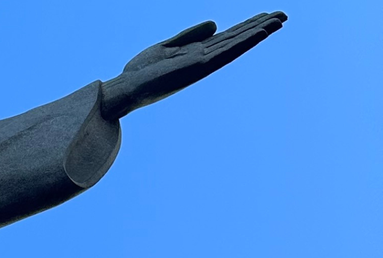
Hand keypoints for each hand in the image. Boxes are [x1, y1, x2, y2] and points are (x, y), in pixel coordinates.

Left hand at [101, 11, 285, 119]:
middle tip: (284, 15)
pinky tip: (257, 34)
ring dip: (257, 33)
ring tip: (278, 21)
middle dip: (259, 27)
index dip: (247, 25)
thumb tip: (215, 23)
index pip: (228, 36)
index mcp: (197, 51)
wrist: (126, 88)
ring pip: (236, 44)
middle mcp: (204, 57)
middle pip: (237, 39)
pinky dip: (242, 43)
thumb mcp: (166, 46)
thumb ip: (190, 36)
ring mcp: (203, 63)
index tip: (267, 16)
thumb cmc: (142, 70)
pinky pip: (225, 53)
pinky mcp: (198, 67)